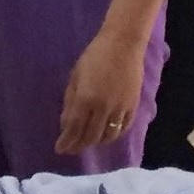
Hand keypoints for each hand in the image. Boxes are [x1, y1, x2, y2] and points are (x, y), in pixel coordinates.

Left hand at [55, 28, 149, 155]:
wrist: (123, 44)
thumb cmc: (94, 56)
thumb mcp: (75, 77)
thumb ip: (70, 102)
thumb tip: (66, 124)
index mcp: (86, 99)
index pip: (74, 128)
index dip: (66, 142)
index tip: (59, 149)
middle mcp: (103, 108)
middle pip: (90, 136)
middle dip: (79, 145)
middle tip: (71, 149)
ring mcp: (120, 108)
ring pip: (108, 136)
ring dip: (95, 142)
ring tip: (87, 142)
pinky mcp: (133, 106)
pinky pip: (123, 128)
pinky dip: (113, 135)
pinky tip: (106, 135)